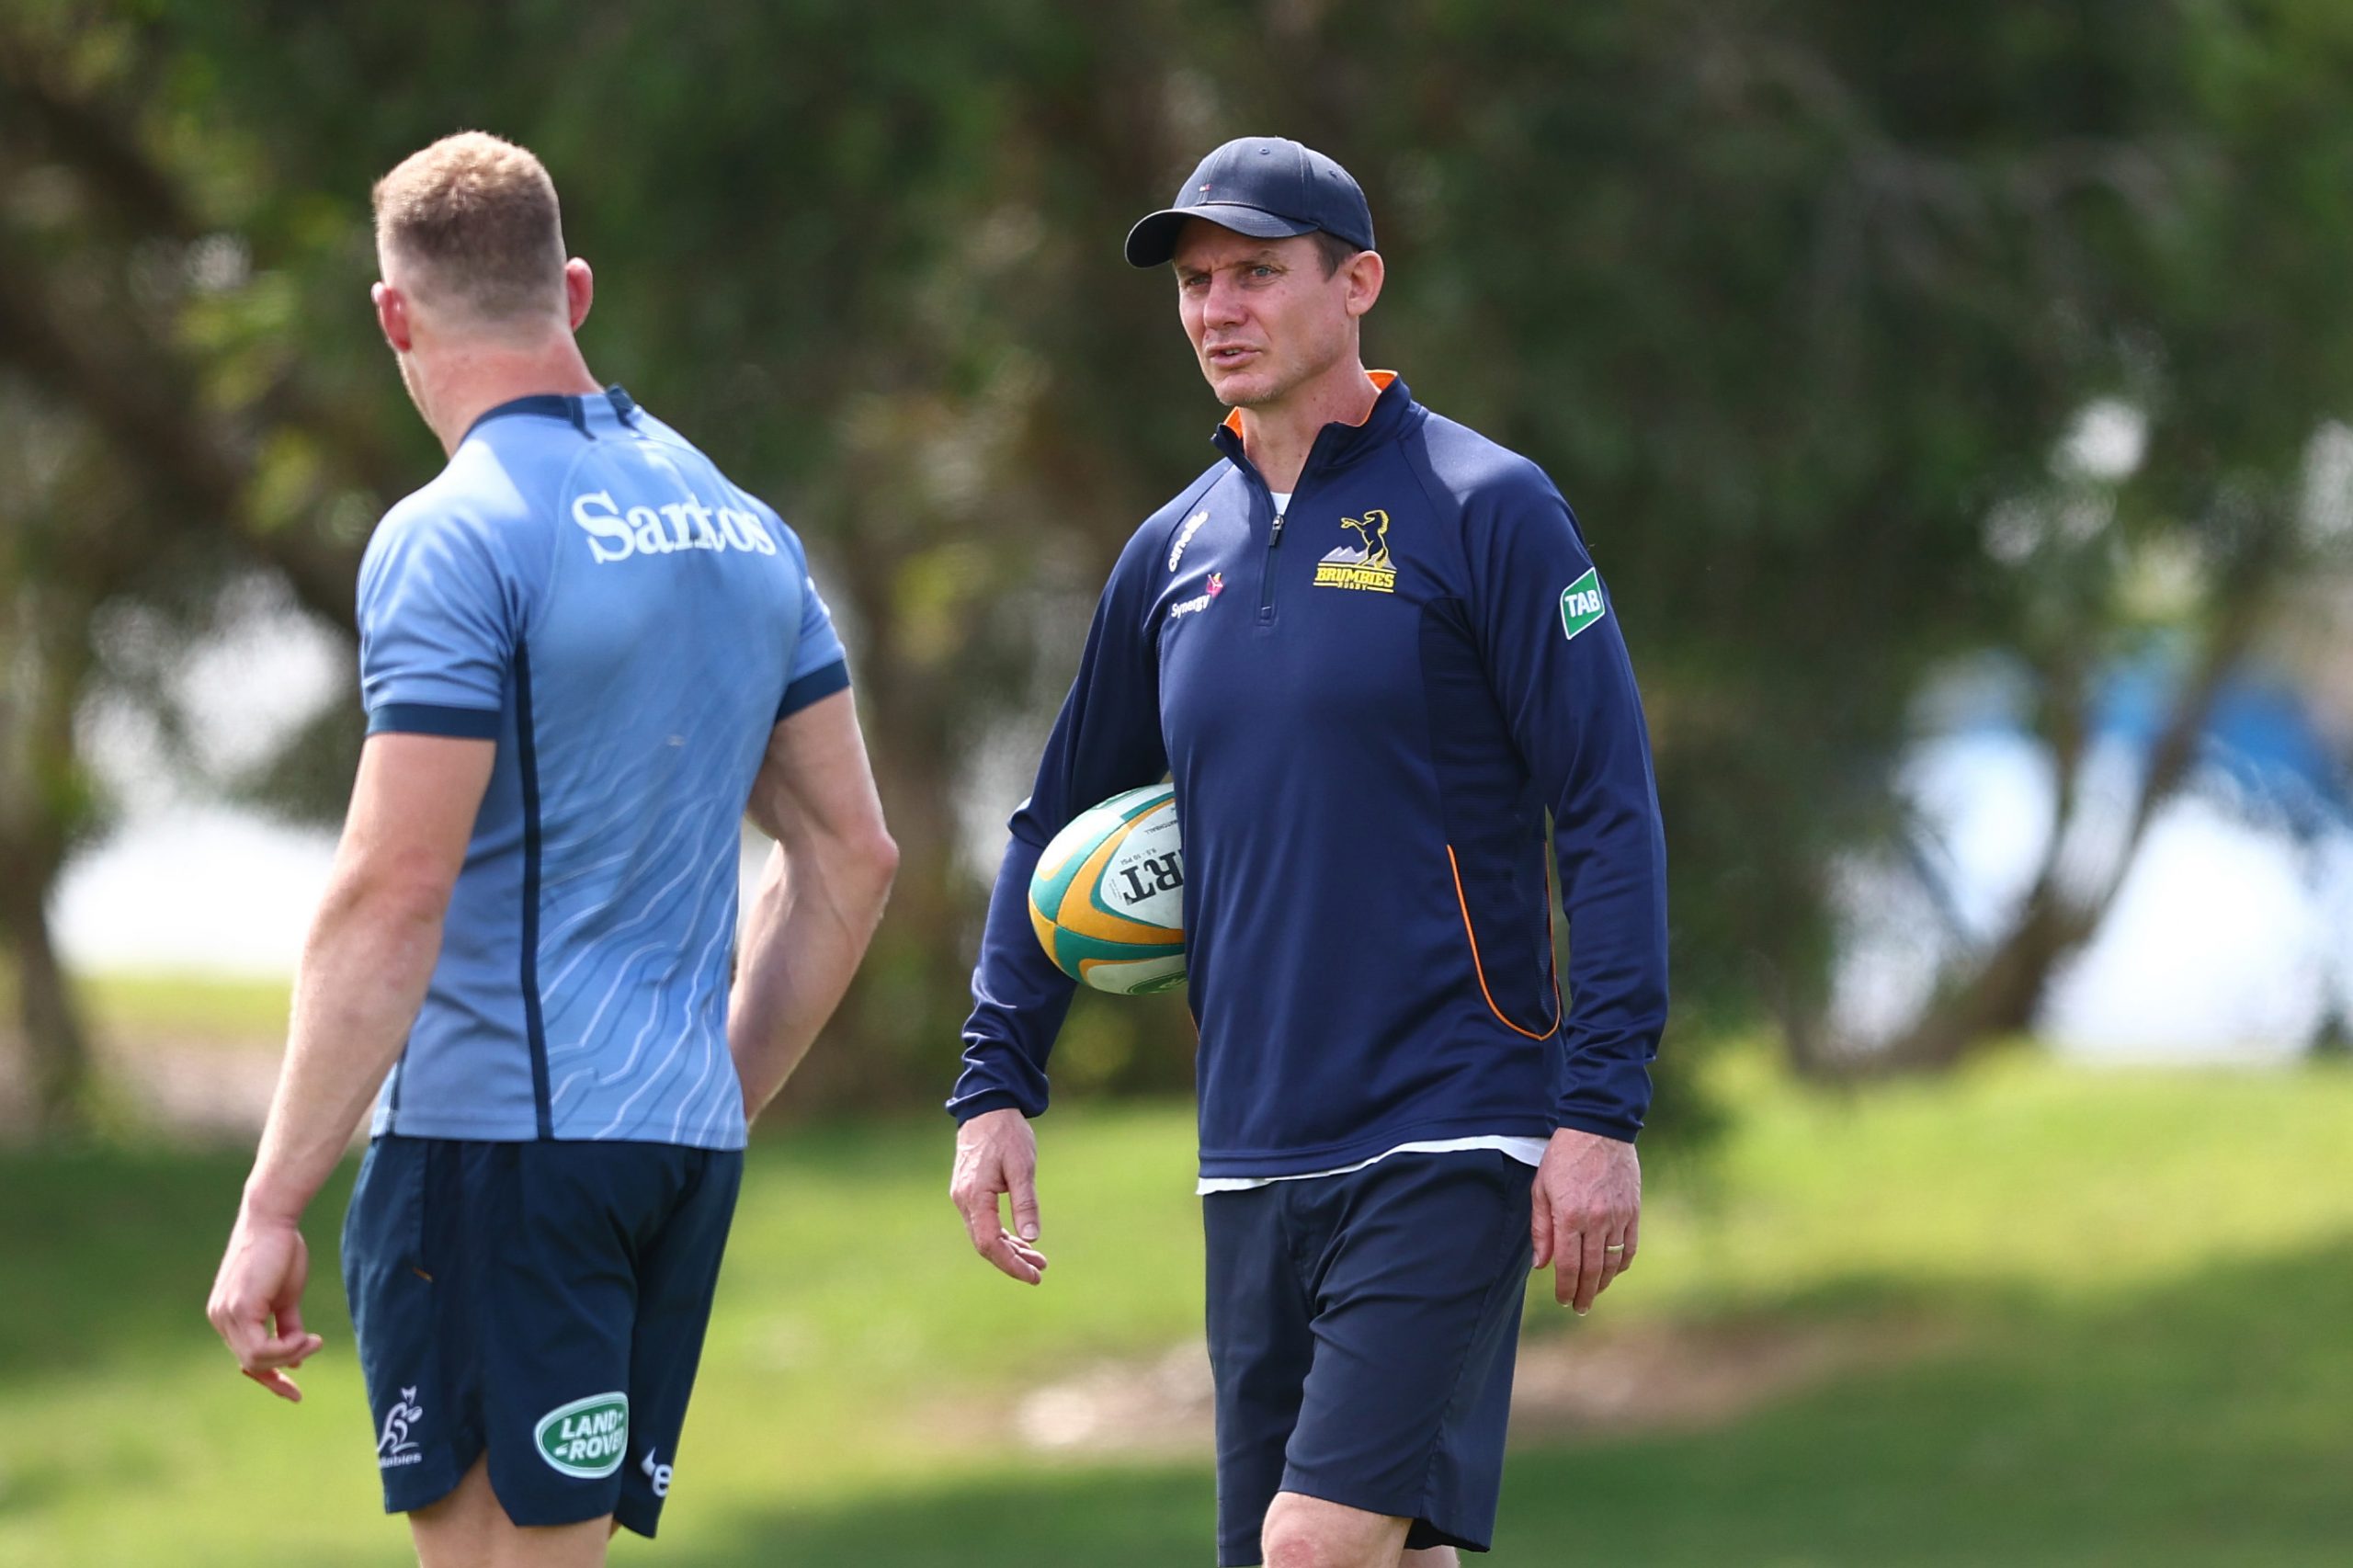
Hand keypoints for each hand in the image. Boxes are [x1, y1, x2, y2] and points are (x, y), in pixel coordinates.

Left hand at [207, 1208, 325, 1401]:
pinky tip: (306, 1338)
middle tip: (315, 1346)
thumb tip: (297, 1356)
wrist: (274, 1220)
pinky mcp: (238, 1310)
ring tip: (313, 1340)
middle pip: (251, 1363)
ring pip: (255, 1360)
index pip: (246, 1358)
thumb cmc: (282, 1250)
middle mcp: (221, 1318)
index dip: (270, 1378)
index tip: (294, 1392)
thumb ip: (287, 1325)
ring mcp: (226, 1315)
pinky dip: (286, 1350)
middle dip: (283, 1369)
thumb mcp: (286, 1296)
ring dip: (289, 1355)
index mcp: (229, 1316)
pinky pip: (260, 1349)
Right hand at [950, 1107, 1049, 1285]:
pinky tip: (1022, 1241)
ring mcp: (963, 1197)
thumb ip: (1025, 1203)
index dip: (1011, 1264)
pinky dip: (1002, 1234)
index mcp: (975, 1196)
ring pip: (984, 1235)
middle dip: (1012, 1261)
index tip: (1034, 1275)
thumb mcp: (1022, 1167)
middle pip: (985, 1244)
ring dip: (1010, 1249)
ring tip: (1038, 1260)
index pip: (989, 1243)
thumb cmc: (1007, 1133)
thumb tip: (1032, 1239)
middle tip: (1040, 1271)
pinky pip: (984, 1222)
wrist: (987, 1107)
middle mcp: (964, 1200)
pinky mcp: (969, 1192)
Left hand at [1530, 1127, 1640, 1314]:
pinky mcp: (1633, 1211)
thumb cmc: (1563, 1158)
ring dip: (1604, 1283)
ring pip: (1613, 1262)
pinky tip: (1613, 1271)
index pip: (1568, 1265)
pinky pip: (1630, 1247)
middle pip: (1592, 1270)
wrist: (1598, 1129)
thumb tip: (1541, 1264)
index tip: (1563, 1299)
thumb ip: (1541, 1228)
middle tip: (1579, 1308)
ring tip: (1594, 1294)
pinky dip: (1622, 1264)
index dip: (1565, 1287)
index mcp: (1569, 1216)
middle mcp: (1595, 1220)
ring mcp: (1617, 1217)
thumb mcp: (1541, 1189)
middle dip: (1584, 1294)